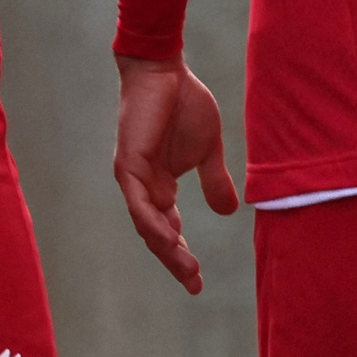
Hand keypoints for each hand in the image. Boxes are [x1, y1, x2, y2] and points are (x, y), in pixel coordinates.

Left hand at [113, 54, 239, 294]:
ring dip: (166, 249)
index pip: (168, 230)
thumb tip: (227, 213)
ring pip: (146, 225)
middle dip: (175, 261)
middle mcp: (144, 187)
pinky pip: (138, 202)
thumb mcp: (208, 150)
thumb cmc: (185, 104)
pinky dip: (152, 222)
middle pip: (156, 235)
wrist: (166, 70)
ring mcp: (133, 178)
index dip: (181, 255)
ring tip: (188, 269)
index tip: (198, 281)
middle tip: (195, 285)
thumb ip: (214, 180)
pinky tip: (168, 238)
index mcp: (160, 185)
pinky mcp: (128, 164)